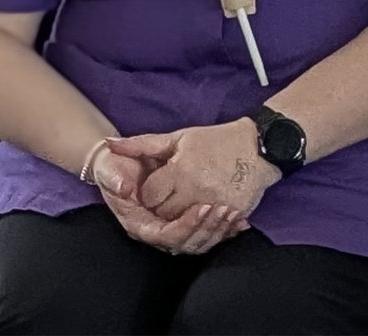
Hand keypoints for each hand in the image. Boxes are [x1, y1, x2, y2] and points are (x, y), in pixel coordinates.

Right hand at [91, 146, 248, 255]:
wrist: (118, 166)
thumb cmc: (113, 167)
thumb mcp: (109, 168)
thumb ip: (114, 178)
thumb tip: (123, 189)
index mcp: (138, 224)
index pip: (165, 235)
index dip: (185, 226)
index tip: (202, 208)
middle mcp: (156, 233)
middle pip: (187, 243)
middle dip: (207, 229)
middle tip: (223, 209)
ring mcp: (170, 231)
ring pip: (200, 243)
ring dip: (219, 231)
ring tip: (233, 212)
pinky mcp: (183, 227)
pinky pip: (206, 236)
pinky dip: (224, 232)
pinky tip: (239, 222)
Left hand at [107, 121, 279, 222]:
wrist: (257, 148)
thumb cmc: (214, 140)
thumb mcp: (176, 137)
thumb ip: (141, 144)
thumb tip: (109, 144)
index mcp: (180, 171)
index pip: (151, 196)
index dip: (148, 193)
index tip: (153, 187)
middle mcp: (196, 191)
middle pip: (166, 214)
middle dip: (161, 209)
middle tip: (166, 198)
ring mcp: (217, 206)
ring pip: (187, 227)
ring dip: (182, 219)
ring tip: (182, 206)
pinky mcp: (234, 215)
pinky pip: (211, 230)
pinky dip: (204, 225)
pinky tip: (201, 215)